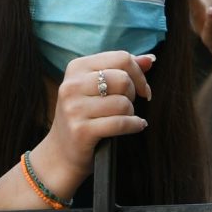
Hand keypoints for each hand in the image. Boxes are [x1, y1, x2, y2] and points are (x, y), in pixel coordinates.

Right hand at [35, 50, 151, 193]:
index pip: (121, 58)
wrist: (62, 153)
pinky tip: (136, 126)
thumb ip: (123, 70)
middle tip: (127, 105)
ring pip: (123, 103)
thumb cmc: (84, 116)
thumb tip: (150, 59)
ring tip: (124, 118)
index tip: (142, 89)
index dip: (139, 73)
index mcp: (77, 68)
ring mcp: (74, 109)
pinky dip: (134, 125)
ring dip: (131, 113)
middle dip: (133, 94)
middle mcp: (72, 85)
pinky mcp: (81, 131)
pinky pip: (121, 123)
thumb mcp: (97, 88)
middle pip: (123, 79)